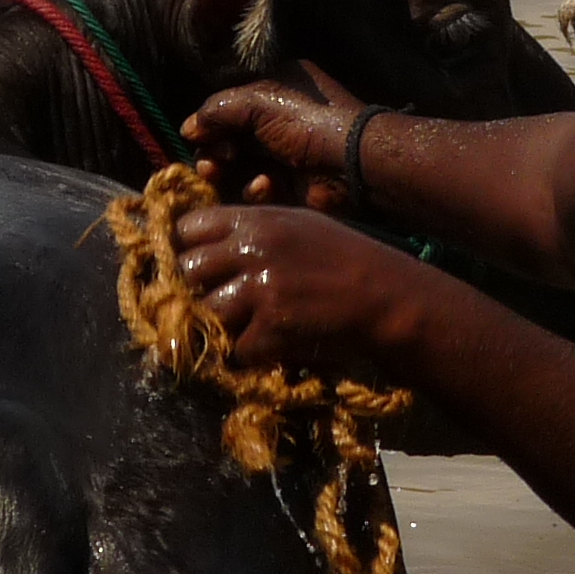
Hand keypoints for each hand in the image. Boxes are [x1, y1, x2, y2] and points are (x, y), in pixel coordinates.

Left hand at [169, 202, 421, 374]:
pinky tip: (274, 343)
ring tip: (251, 324)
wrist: (387, 297)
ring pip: (207, 311)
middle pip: (188, 269)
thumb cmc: (347, 258)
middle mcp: (252, 250)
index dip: (189, 247)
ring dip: (224, 323)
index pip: (189, 227)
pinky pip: (237, 348)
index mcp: (257, 221)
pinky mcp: (271, 329)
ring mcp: (260, 290)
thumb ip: (254, 231)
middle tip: (222, 299)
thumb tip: (208, 244)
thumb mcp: (300, 225)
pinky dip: (252, 352)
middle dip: (198, 287)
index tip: (200, 264)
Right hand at [188, 61, 358, 210]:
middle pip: (228, 138)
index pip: (229, 106)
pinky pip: (257, 189)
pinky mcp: (288, 186)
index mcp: (276, 89)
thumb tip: (187, 128)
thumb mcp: (259, 102)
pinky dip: (255, 188)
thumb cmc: (309, 123)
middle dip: (214, 151)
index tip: (196, 136)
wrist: (354, 164)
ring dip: (228, 171)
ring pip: (238, 167)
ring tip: (223, 173)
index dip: (209, 123)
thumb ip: (218, 110)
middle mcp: (278, 121)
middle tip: (211, 163)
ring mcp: (283, 155)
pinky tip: (265, 185)